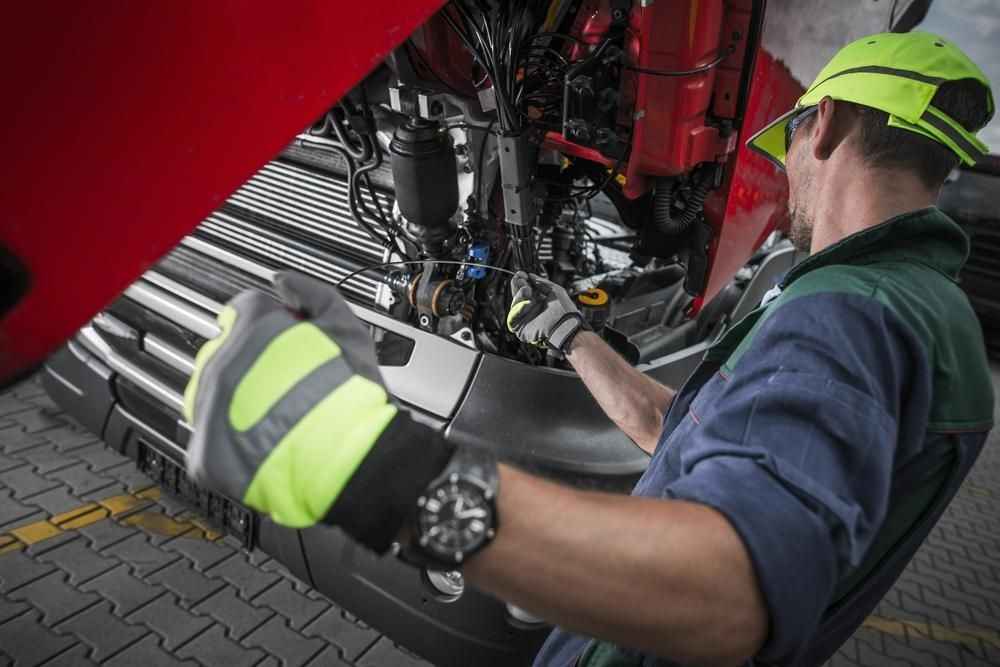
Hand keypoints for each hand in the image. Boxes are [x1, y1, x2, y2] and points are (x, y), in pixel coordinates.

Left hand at [183, 271, 452, 552]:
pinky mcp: (205, 451)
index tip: (286, 341)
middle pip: (228, 353)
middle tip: (289, 382)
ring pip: (214, 394)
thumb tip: (284, 282)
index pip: (244, 310)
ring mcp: (208, 408)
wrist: (347, 456)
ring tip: (279, 414)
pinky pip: (212, 438)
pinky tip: (264, 440)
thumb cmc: (349, 394)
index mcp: (250, 328)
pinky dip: (234, 441)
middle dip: (254, 363)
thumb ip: (311, 292)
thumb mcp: (345, 324)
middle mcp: (221, 363)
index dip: (271, 324)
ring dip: (240, 400)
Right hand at [506, 272, 586, 353]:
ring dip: (519, 295)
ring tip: (527, 289)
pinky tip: (527, 303)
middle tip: (519, 278)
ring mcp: (525, 318)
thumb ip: (542, 282)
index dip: (522, 281)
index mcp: (539, 301)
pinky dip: (518, 308)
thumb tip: (531, 276)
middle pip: (518, 296)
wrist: (566, 325)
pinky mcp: (520, 328)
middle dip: (518, 285)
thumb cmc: (564, 311)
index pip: (526, 289)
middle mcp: (531, 309)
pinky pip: (512, 317)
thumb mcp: (555, 290)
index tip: (521, 274)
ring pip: (514, 304)